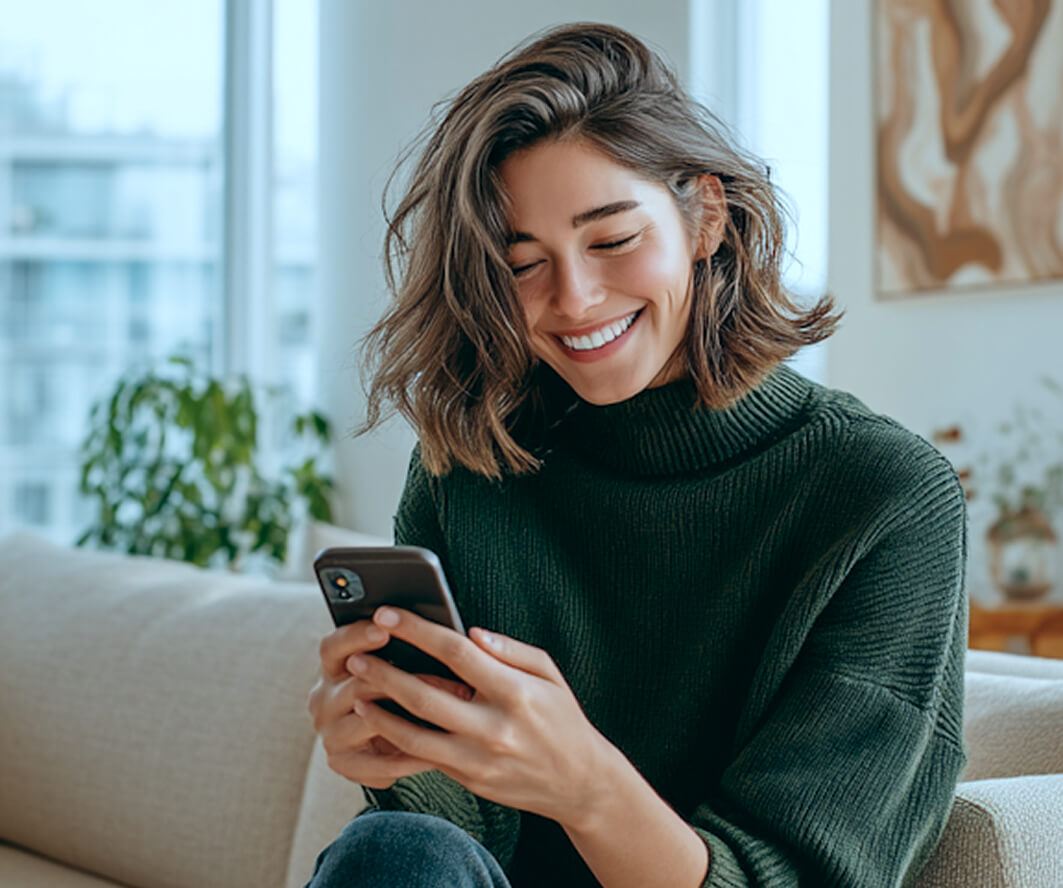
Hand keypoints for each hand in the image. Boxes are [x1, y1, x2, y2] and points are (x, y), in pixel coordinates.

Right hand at [307, 618, 472, 787]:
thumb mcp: (398, 666)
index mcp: (333, 667)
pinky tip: (436, 753)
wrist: (389, 744)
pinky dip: (407, 759)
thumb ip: (407, 648)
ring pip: (367, 722)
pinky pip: (376, 763)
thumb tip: (447, 629)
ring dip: (411, 718)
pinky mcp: (342, 763)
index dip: (356, 637)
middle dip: (404, 679)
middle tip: (447, 675)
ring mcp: (330, 733)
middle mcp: (324, 699)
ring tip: (450, 712)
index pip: (333, 647)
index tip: (384, 629)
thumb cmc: (401, 693)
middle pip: (356, 685)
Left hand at [348, 607, 618, 828]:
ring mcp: (479, 759)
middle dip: (385, 673)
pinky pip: (423, 758)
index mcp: (516, 692)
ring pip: (414, 736)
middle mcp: (494, 728)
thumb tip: (470, 632)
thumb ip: (510, 649)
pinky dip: (396, 738)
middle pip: (425, 697)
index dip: (418, 631)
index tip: (388, 614)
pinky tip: (378, 719)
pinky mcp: (469, 780)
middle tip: (357, 655)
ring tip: (356, 690)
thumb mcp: (549, 674)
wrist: (580, 783)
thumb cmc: (563, 718)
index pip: (456, 653)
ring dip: (380, 712)